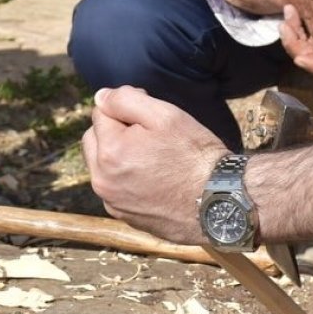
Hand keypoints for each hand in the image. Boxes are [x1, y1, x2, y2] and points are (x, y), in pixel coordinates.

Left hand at [82, 86, 226, 244]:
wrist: (218, 200)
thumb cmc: (194, 155)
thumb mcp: (165, 115)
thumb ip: (126, 100)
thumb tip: (100, 97)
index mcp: (109, 152)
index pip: (100, 113)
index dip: (126, 108)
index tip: (151, 117)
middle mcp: (103, 180)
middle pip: (94, 140)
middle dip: (114, 131)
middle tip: (150, 135)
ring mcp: (112, 201)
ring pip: (102, 166)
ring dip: (117, 155)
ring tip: (153, 157)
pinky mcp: (123, 216)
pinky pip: (115, 188)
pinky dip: (126, 179)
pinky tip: (154, 178)